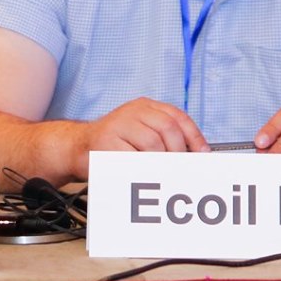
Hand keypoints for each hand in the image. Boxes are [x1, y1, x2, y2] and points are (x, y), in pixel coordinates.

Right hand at [76, 98, 209, 166]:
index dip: (194, 136)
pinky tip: (144, 173)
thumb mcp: (141, 133)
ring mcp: (119, 124)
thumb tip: (195, 155)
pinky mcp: (106, 141)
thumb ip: (165, 138)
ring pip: (153, 143)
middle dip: (178, 152)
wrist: (78, 147)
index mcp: (145, 107)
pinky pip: (133, 157)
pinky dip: (143, 168)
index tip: (202, 154)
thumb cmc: (115, 144)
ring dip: (161, 162)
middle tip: (180, 168)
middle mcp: (133, 111)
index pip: (177, 117)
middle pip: (168, 128)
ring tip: (162, 173)